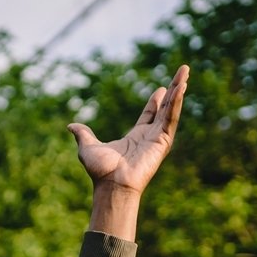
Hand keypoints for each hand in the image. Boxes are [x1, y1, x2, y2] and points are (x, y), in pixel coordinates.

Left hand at [68, 65, 186, 195]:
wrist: (111, 183)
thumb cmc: (101, 170)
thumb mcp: (88, 147)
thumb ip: (83, 134)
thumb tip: (71, 126)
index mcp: (135, 137)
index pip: (149, 115)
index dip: (155, 102)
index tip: (161, 88)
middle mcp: (149, 136)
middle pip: (165, 108)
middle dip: (174, 90)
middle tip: (182, 73)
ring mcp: (158, 138)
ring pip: (171, 109)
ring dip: (179, 90)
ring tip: (186, 73)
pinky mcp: (163, 140)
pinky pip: (171, 117)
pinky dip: (176, 102)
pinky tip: (180, 88)